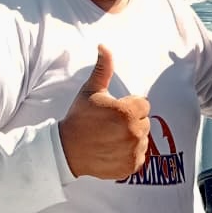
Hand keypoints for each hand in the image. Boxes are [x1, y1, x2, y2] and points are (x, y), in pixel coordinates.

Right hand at [58, 46, 150, 177]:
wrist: (66, 150)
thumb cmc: (79, 118)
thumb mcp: (90, 91)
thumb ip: (103, 69)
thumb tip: (103, 46)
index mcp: (128, 112)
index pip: (143, 105)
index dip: (128, 106)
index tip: (113, 112)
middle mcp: (134, 132)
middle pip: (144, 122)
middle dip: (131, 122)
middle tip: (110, 126)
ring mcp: (133, 151)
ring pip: (142, 139)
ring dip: (131, 138)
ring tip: (110, 138)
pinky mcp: (131, 166)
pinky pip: (139, 156)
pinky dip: (129, 155)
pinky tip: (112, 151)